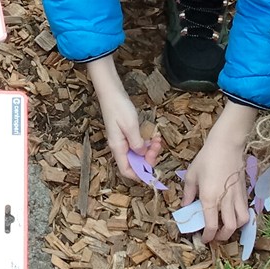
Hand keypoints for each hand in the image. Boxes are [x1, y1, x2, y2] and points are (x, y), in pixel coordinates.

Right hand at [85, 57, 160, 179]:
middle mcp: (119, 147)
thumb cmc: (119, 108)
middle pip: (134, 163)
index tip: (153, 170)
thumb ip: (137, 144)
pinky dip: (147, 143)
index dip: (140, 175)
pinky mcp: (126, 134)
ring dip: (149, 150)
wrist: (111, 93)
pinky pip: (137, 145)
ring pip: (137, 154)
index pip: (127, 171)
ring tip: (158, 140)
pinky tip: (153, 136)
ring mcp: (122, 141)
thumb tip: (143, 155)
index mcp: (118, 148)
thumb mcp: (130, 126)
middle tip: (158, 147)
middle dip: (149, 159)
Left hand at [182, 122, 250, 244]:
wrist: (226, 144)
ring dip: (235, 228)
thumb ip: (188, 193)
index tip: (204, 239)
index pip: (211, 226)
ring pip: (242, 220)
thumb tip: (185, 206)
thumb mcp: (191, 175)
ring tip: (226, 226)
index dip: (208, 237)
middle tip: (215, 235)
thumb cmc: (206, 158)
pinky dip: (241, 216)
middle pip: (230, 228)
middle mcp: (225, 201)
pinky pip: (246, 209)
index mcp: (210, 199)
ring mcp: (237, 196)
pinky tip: (233, 214)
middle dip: (223, 236)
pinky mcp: (244, 191)